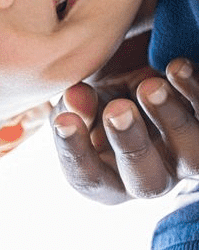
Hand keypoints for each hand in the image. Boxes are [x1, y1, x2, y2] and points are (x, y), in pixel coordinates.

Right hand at [52, 58, 198, 203]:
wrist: (141, 83)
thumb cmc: (102, 101)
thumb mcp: (81, 104)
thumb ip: (74, 106)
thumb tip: (76, 96)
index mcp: (109, 180)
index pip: (90, 179)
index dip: (76, 152)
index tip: (64, 120)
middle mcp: (152, 177)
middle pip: (148, 182)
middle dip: (132, 144)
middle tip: (117, 109)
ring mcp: (186, 157)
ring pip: (193, 156)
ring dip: (172, 119)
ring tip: (150, 86)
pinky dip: (194, 91)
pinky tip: (175, 67)